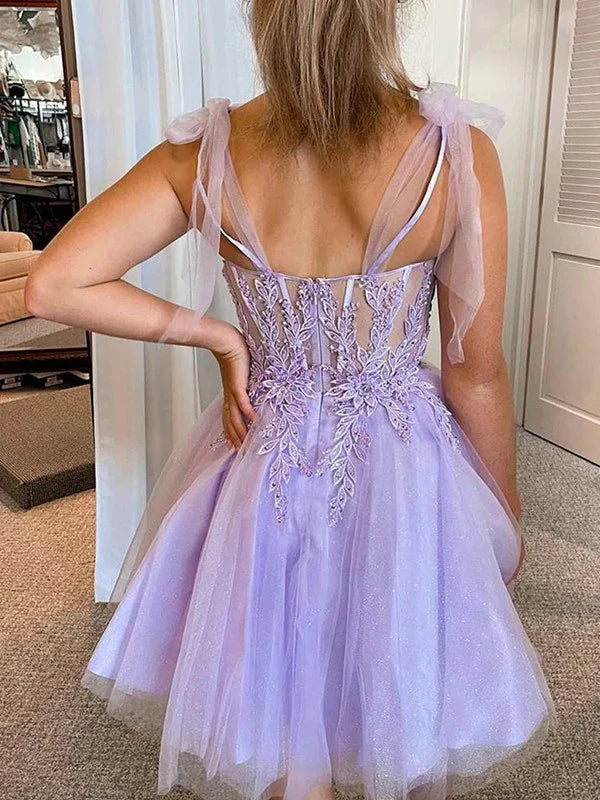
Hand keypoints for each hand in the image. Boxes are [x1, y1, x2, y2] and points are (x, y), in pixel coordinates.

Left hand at [212, 325, 255, 450]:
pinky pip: (243, 403)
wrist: (226, 341)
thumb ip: (246, 379)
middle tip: (238, 452)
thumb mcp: (241, 371)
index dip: (230, 431)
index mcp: (229, 394)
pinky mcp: (238, 386)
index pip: (228, 416)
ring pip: (235, 418)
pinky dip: (248, 414)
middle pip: (230, 422)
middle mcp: (229, 396)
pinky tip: (254, 422)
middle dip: (234, 438)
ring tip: (245, 445)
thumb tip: (251, 381)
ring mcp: (233, 392)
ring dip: (240, 432)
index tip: (232, 444)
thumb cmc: (234, 352)